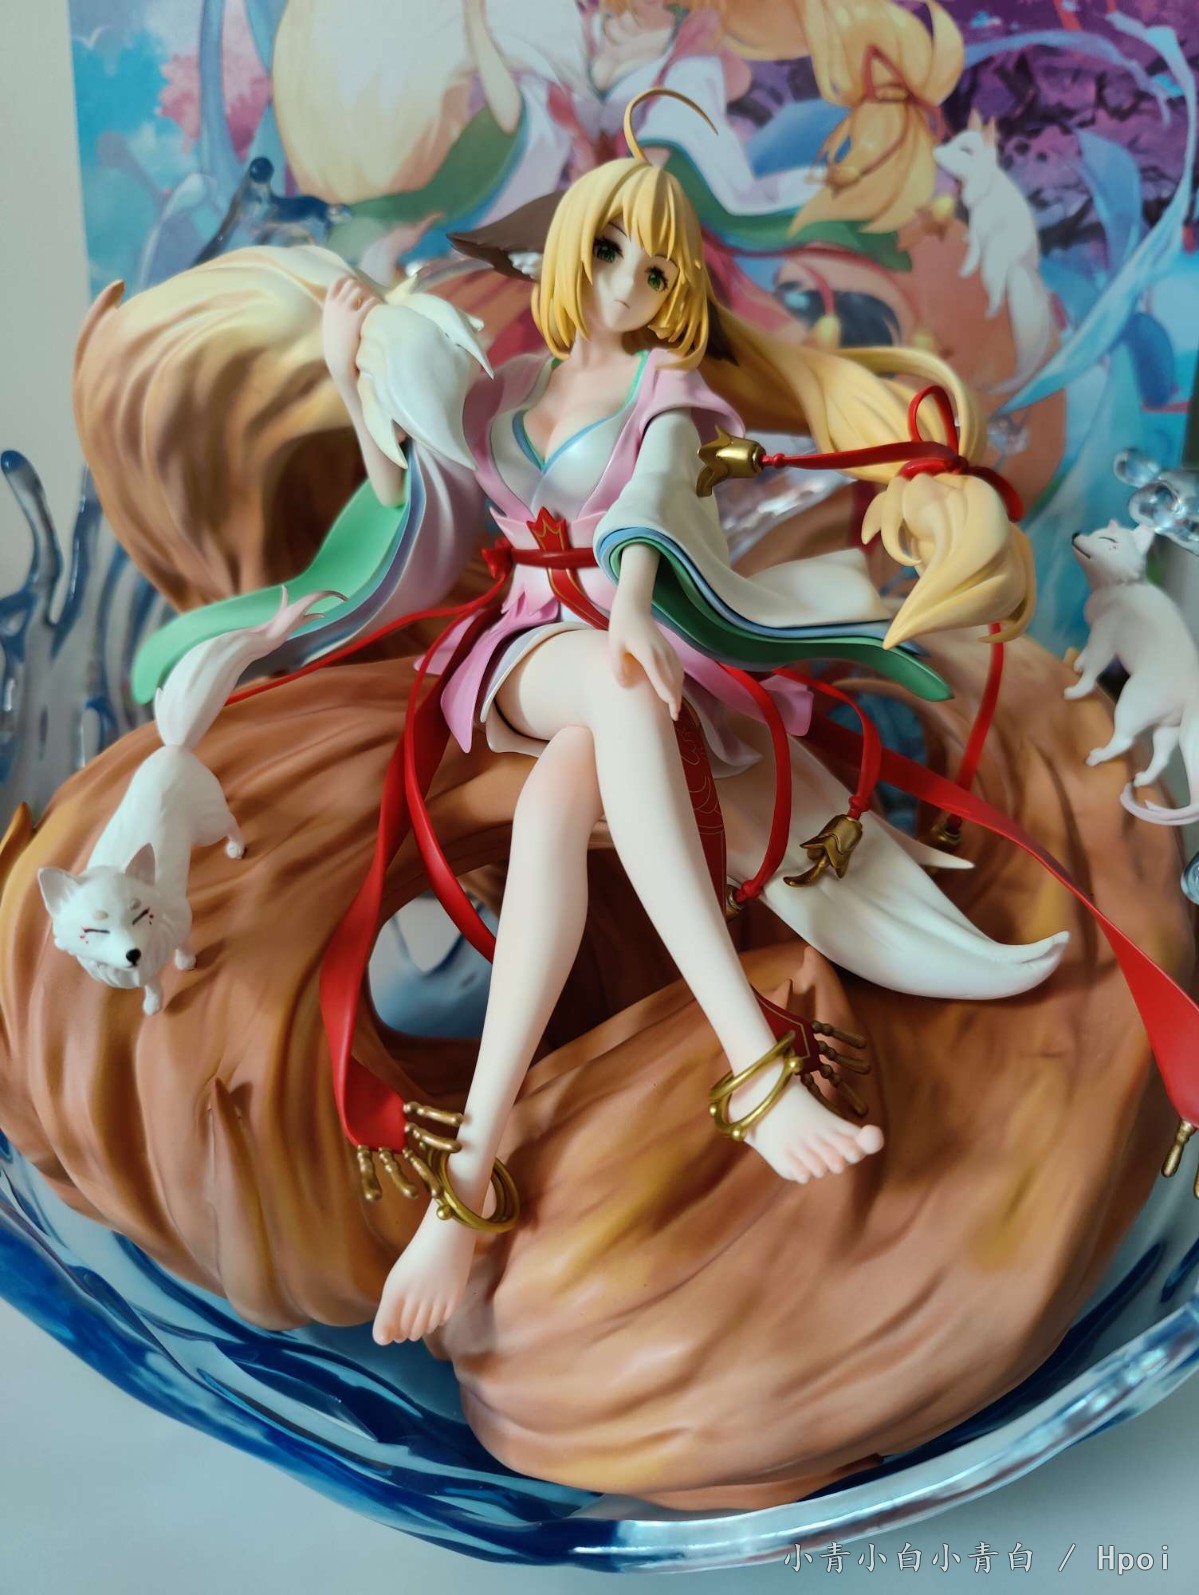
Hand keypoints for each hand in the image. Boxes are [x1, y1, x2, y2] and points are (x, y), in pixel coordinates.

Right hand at [322, 274, 380, 395]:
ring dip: (370, 293)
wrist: (339, 361)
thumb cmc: (338, 348)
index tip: (357, 287)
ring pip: (360, 289)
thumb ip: (337, 314)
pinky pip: (371, 302)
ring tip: (375, 304)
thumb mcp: (332, 326)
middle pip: (351, 283)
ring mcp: (346, 310)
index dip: (350, 281)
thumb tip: (349, 306)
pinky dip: (377, 303)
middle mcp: (336, 304)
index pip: (338, 282)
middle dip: (363, 288)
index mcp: (328, 305)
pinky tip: (380, 311)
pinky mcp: (357, 318)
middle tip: (370, 297)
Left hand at [608, 606, 682, 718]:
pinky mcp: (668, 648)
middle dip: (675, 700)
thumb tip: (624, 686)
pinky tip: (675, 688)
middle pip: (674, 682)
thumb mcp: (614, 647)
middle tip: (674, 718)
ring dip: (678, 692)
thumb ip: (618, 667)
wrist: (634, 607)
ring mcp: (668, 651)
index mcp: (650, 656)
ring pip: (678, 676)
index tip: (671, 714)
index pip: (663, 682)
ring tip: (675, 708)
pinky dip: (678, 681)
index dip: (669, 699)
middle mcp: (663, 655)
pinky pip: (678, 668)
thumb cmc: (621, 627)